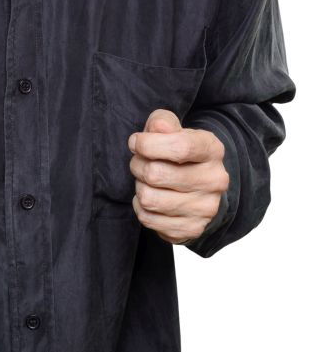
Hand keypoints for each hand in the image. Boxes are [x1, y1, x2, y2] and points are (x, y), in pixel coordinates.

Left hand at [127, 109, 229, 244]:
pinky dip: (141, 207)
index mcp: (212, 150)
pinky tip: (152, 197)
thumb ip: (163, 122)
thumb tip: (157, 127)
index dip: (148, 144)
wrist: (200, 186)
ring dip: (139, 187)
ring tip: (147, 181)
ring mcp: (206, 208)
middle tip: (140, 163)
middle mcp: (215, 181)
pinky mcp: (192, 229)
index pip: (179, 147)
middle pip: (156, 174)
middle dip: (138, 165)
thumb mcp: (174, 129)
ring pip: (149, 198)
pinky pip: (148, 219)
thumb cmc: (180, 152)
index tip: (136, 142)